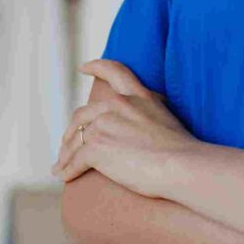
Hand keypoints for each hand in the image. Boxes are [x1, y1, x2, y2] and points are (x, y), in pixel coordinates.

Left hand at [52, 59, 193, 196]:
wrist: (182, 164)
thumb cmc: (181, 150)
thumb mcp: (165, 118)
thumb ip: (148, 113)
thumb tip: (138, 125)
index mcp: (137, 96)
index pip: (115, 72)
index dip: (97, 67)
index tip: (83, 67)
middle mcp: (118, 105)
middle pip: (83, 114)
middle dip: (71, 131)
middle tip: (67, 143)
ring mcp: (105, 124)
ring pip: (75, 139)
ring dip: (66, 154)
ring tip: (62, 166)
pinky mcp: (96, 147)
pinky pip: (74, 161)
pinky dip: (67, 170)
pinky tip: (64, 176)